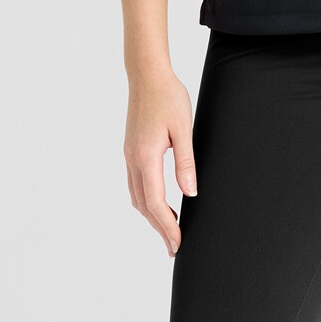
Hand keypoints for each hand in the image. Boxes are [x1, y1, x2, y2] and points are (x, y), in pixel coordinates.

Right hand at [125, 66, 196, 255]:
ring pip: (137, 197)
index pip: (156, 203)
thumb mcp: (184, 129)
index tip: (178, 243)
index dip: (167, 226)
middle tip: (174, 246)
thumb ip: (186, 162)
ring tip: (168, 230)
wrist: (147, 75)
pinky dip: (147, 200)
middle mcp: (133, 160)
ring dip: (151, 216)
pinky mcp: (131, 150)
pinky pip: (135, 184)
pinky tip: (160, 203)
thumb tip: (191, 193)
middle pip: (144, 206)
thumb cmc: (168, 97)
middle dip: (159, 228)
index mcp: (146, 157)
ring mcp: (129, 155)